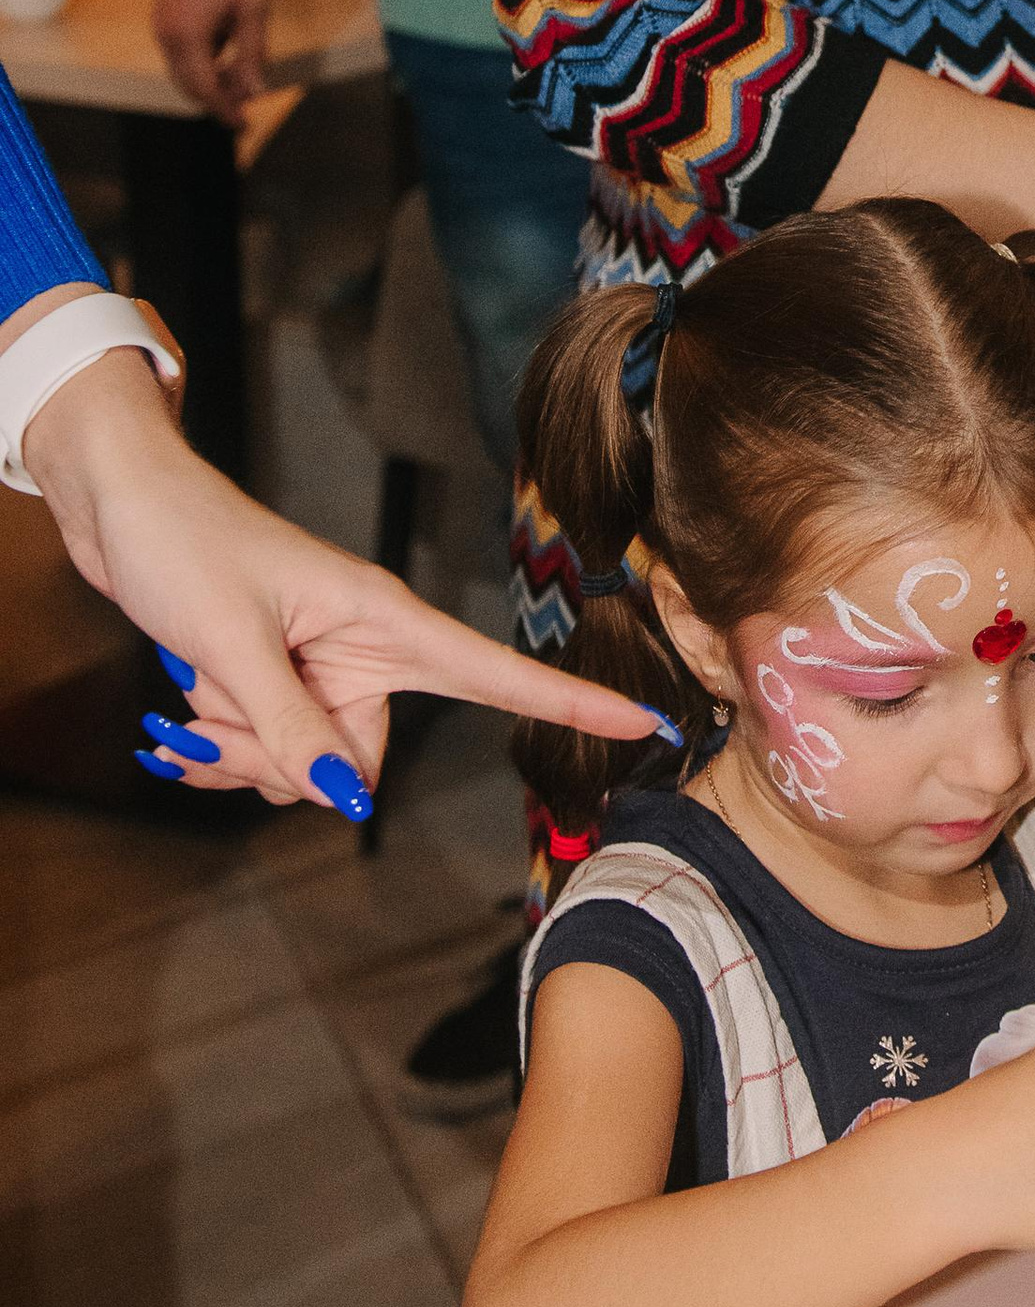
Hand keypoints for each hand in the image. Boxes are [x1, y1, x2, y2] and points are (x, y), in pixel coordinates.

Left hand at [27, 349, 669, 812]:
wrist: (121, 506)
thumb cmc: (183, 545)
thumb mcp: (231, 644)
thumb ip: (288, 728)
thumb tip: (343, 800)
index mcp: (381, 619)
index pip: (495, 672)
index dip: (569, 704)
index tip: (641, 727)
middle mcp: (361, 648)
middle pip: (358, 757)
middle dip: (278, 757)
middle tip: (216, 709)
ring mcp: (316, 667)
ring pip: (303, 766)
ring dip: (234, 751)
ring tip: (192, 697)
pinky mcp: (274, 680)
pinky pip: (264, 756)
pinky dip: (217, 749)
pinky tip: (178, 720)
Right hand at [153, 0, 268, 122]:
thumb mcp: (253, 9)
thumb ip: (253, 53)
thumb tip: (256, 90)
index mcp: (186, 37)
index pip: (204, 90)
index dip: (225, 110)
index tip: (244, 125)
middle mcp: (166, 36)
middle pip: (190, 86)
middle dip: (219, 97)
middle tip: (251, 99)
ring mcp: (162, 26)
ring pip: (186, 70)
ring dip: (213, 78)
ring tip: (246, 71)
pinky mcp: (165, 18)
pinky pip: (183, 53)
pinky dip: (205, 60)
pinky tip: (231, 48)